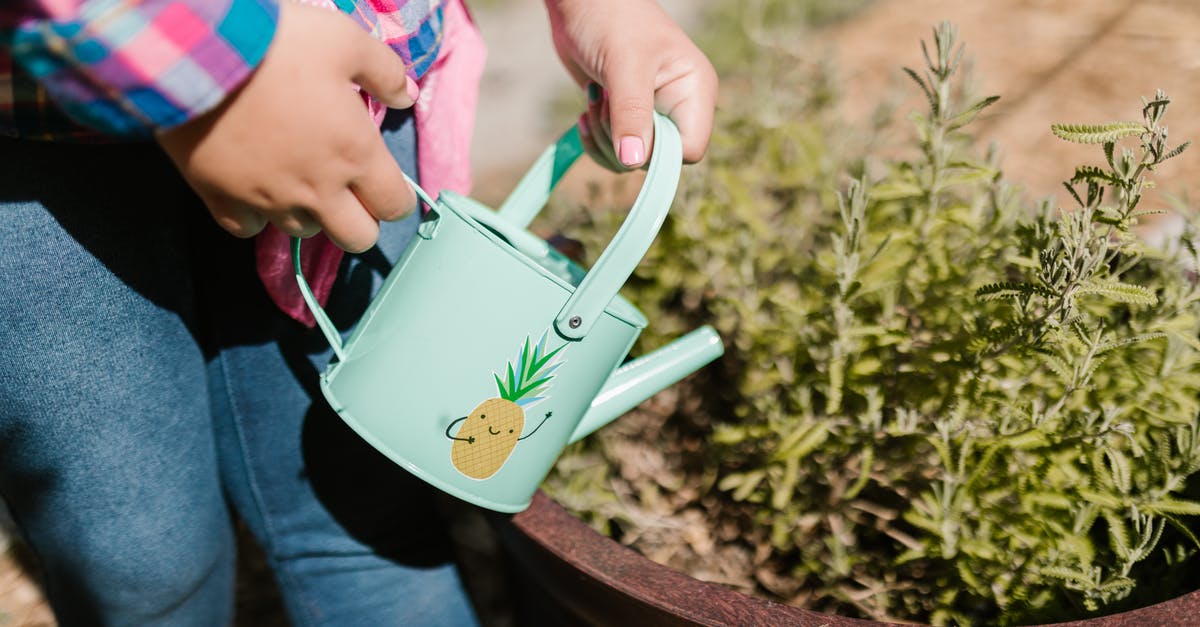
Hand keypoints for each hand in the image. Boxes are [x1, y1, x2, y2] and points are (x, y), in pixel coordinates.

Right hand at [156, 1, 418, 252]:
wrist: (198, 51)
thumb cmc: (279, 44)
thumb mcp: (346, 42)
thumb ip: (385, 72)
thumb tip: (406, 96)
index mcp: (355, 154)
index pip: (395, 205)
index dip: (396, 198)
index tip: (385, 183)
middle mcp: (319, 189)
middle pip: (357, 238)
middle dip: (360, 220)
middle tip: (348, 192)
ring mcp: (270, 200)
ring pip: (303, 232)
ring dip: (308, 213)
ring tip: (297, 179)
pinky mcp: (222, 200)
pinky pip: (247, 229)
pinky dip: (255, 215)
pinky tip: (255, 188)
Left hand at [544, 0, 717, 170]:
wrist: (583, 0)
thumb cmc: (612, 18)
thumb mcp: (624, 64)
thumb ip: (631, 113)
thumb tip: (632, 162)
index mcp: (694, 91)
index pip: (689, 150)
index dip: (657, 153)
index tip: (626, 133)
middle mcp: (678, 107)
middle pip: (656, 159)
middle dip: (621, 142)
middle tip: (602, 103)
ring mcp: (652, 113)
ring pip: (631, 159)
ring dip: (603, 138)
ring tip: (593, 98)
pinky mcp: (626, 116)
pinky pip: (614, 151)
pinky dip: (595, 139)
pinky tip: (585, 111)